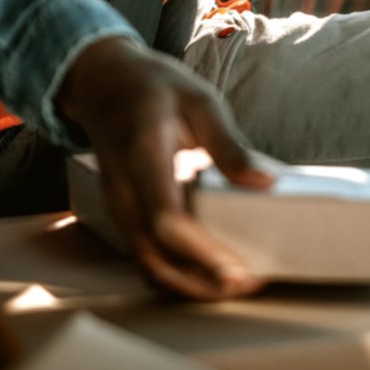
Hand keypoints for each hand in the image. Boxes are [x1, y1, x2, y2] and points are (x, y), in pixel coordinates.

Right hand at [55, 34, 273, 300]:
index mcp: (141, 155)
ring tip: (236, 284)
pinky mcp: (123, 215)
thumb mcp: (200, 101)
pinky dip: (177, 272)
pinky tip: (209, 272)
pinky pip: (146, 254)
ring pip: (148, 263)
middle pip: (155, 255)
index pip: (165, 218)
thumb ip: (230, 144)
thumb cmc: (155, 88)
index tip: (237, 271)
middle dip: (201, 282)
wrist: (104, 85)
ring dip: (190, 284)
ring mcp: (117, 207)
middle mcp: (122, 190)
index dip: (201, 252)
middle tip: (249, 284)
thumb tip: (265, 182)